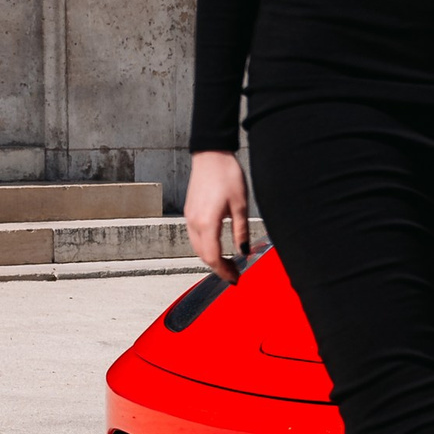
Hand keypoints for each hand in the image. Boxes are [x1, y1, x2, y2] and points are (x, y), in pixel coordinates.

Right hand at [184, 148, 250, 275]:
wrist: (211, 154)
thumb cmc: (227, 175)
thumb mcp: (240, 206)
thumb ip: (241, 232)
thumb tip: (244, 252)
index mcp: (207, 223)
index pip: (213, 257)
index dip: (224, 271)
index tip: (235, 279)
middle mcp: (194, 222)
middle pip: (203, 255)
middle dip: (218, 268)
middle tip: (234, 274)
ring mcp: (189, 217)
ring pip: (197, 247)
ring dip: (210, 258)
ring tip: (227, 264)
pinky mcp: (189, 211)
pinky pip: (194, 236)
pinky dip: (205, 247)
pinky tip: (217, 247)